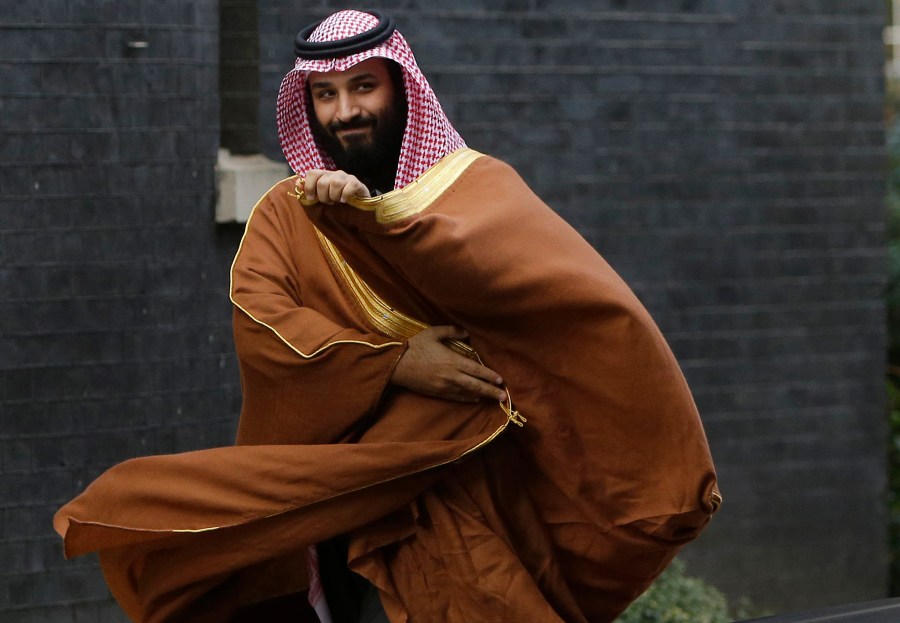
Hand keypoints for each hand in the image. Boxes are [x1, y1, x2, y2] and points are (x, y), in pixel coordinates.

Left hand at [303, 169, 370, 204]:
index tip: (311, 198)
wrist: (358, 208)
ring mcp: (347, 177)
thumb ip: (309, 190)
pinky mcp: (357, 183)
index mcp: (324, 176)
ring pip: (335, 183)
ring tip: (337, 202)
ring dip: (334, 196)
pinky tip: (345, 200)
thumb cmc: (337, 203)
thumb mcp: (321, 198)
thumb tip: (297, 183)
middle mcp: (335, 174)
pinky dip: (345, 195)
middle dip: (323, 196)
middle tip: (329, 202)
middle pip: (322, 182)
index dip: (309, 186)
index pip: (312, 173)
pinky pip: (349, 186)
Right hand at [391, 326, 506, 402]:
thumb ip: (451, 331)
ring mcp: (444, 386)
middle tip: (504, 397)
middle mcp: (451, 375)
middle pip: (476, 385)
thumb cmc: (414, 347)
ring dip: (481, 396)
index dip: (490, 375)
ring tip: (493, 399)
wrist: (396, 365)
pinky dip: (467, 398)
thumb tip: (466, 333)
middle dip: (491, 391)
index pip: (476, 370)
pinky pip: (455, 397)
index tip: (500, 380)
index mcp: (452, 360)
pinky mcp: (437, 392)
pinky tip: (474, 399)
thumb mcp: (432, 333)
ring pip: (467, 393)